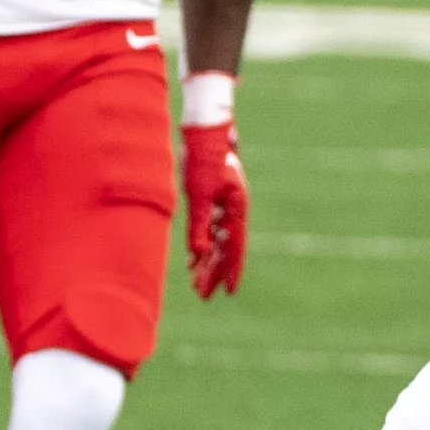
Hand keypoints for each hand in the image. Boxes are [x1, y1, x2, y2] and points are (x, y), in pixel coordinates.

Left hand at [181, 120, 247, 298]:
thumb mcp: (200, 194)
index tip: (230, 291)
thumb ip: (199, 223)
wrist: (203, 134)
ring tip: (196, 285)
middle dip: (214, 272)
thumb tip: (199, 252)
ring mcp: (223, 205)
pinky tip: (193, 261)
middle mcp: (233, 209)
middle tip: (203, 295)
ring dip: (206, 262)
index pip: (235, 246)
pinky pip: (207, 230)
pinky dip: (200, 245)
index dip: (232, 270)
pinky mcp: (212, 201)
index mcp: (237, 208)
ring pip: (216, 241)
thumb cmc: (203, 160)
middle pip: (225, 247)